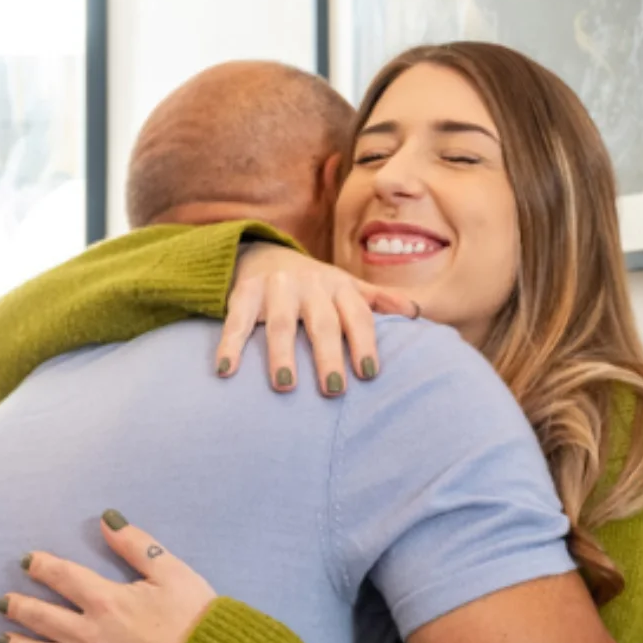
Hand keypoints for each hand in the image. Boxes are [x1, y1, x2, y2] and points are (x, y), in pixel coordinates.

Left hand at [0, 512, 216, 642]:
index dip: (41, 567)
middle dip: (19, 607)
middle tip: (4, 603)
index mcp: (105, 601)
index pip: (63, 577)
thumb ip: (137, 546)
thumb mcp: (174, 574)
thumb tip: (106, 519)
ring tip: (2, 642)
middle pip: (42, 617)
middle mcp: (87, 635)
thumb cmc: (197, 624)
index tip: (26, 562)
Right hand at [220, 241, 418, 396]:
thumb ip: (378, 301)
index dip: (364, 343)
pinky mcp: (244, 292)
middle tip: (333, 390)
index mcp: (339, 286)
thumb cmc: (314, 285)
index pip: (357, 315)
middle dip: (327, 355)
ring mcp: (275, 287)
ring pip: (280, 322)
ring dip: (281, 354)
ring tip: (284, 385)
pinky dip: (230, 345)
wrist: (264, 253)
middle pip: (321, 322)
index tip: (368, 374)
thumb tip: (417, 313)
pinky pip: (236, 321)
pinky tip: (226, 371)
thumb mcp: (347, 286)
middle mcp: (310, 284)